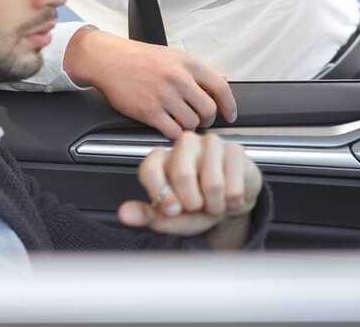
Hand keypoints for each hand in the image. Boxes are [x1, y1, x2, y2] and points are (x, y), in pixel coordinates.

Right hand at [64, 27, 237, 138]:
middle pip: (208, 110)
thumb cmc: (141, 58)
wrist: (110, 60)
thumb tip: (222, 82)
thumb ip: (197, 71)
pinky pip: (173, 131)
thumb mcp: (174, 56)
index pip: (221, 88)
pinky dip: (175, 134)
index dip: (230, 106)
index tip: (231, 115)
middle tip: (202, 120)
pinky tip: (170, 127)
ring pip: (191, 123)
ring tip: (182, 121)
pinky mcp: (149, 111)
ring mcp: (164, 96)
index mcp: (189, 64)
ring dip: (189, 127)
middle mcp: (179, 79)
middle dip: (208, 120)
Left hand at [117, 132, 262, 248]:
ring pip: (212, 184)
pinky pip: (233, 187)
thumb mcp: (171, 216)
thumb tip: (124, 214)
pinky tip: (230, 196)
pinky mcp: (235, 150)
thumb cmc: (199, 204)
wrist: (231, 201)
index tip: (173, 211)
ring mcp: (211, 143)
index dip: (160, 194)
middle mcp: (184, 144)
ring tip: (215, 202)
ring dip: (215, 205)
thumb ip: (147, 215)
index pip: (150, 169)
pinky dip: (232, 202)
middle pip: (182, 174)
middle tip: (197, 206)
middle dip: (193, 203)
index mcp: (162, 158)